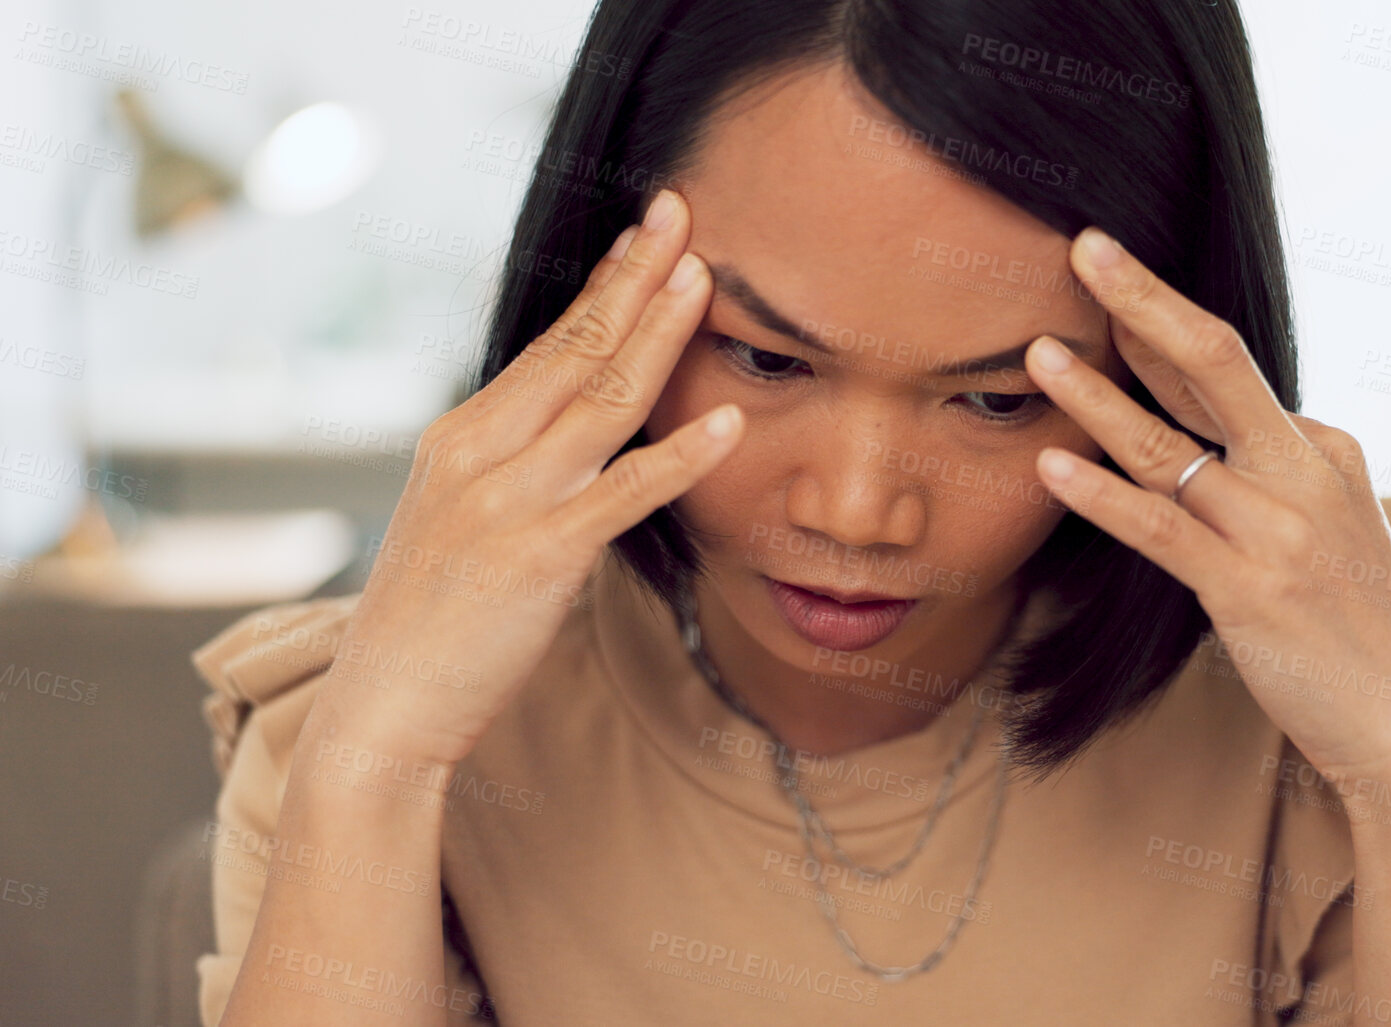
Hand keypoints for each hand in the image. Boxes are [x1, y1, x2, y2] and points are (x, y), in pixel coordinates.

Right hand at [322, 189, 739, 765]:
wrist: (383, 709)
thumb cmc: (434, 622)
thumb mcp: (461, 521)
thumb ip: (512, 470)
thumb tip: (574, 436)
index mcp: (462, 438)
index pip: (548, 345)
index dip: (604, 286)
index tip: (647, 235)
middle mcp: (480, 452)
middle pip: (575, 349)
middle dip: (635, 277)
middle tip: (683, 212)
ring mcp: (507, 500)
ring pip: (601, 400)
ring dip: (658, 334)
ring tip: (706, 279)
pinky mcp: (538, 556)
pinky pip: (624, 494)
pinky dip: (679, 456)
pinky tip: (725, 423)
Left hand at [1022, 227, 1390, 783]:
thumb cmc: (1353, 629)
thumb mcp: (1326, 529)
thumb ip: (1268, 477)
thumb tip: (1192, 436)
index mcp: (1323, 448)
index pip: (1224, 369)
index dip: (1154, 321)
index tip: (1103, 274)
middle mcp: (1304, 473)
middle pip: (1214, 362)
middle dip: (1142, 301)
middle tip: (1082, 246)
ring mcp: (1278, 530)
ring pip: (1169, 446)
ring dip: (1097, 397)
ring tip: (1038, 355)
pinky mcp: (1249, 590)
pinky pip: (1159, 530)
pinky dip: (1101, 495)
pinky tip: (1053, 466)